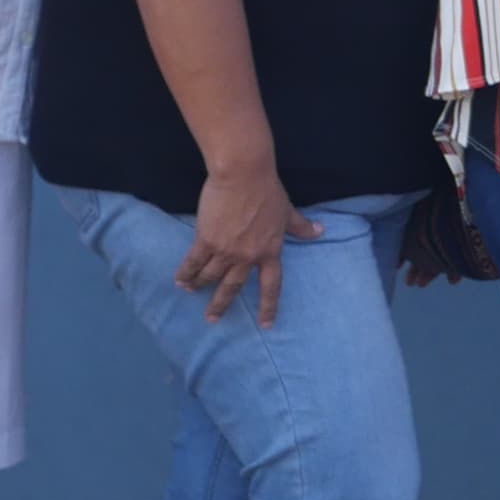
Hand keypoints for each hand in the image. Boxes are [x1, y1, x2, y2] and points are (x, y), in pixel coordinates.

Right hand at [180, 160, 318, 326]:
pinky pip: (194, 263)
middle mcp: (248, 257)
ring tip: (191, 292)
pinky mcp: (207, 240)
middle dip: (221, 305)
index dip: (269, 306)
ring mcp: (227, 250)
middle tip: (212, 319)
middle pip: (234, 287)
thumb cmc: (268, 190)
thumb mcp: (287, 211)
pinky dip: (186, 273)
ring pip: (211, 276)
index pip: (271, 286)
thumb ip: (300, 226)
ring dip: (200, 286)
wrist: (244, 174)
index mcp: (270, 251)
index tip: (266, 325)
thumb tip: (320, 231)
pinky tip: (180, 281)